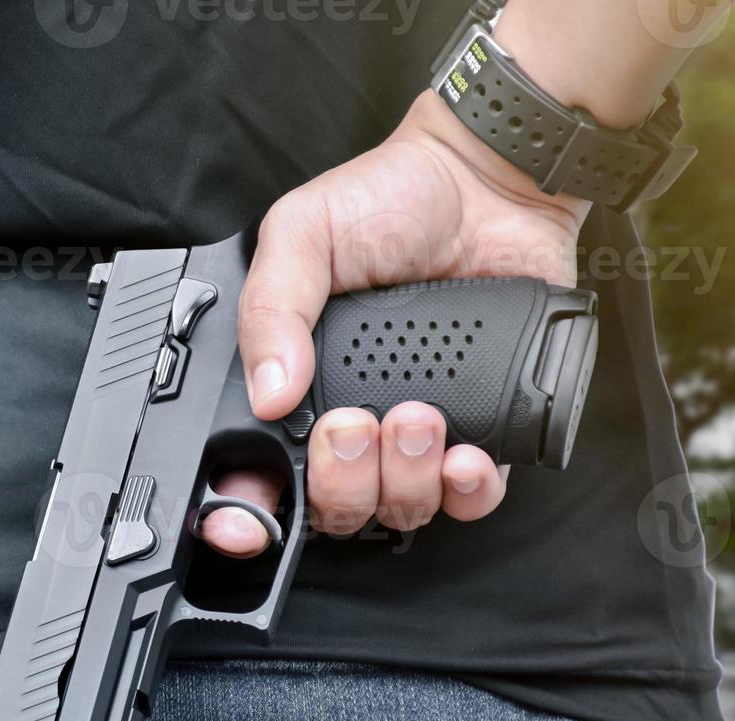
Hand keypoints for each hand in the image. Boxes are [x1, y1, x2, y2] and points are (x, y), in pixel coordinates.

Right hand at [199, 93, 591, 556]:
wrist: (489, 184)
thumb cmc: (392, 199)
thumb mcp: (303, 233)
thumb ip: (272, 306)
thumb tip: (269, 390)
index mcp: (299, 377)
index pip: (261, 468)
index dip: (247, 508)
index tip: (246, 521)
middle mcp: (357, 412)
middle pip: (335, 506)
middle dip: (339, 485)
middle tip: (351, 427)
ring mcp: (421, 427)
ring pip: (402, 506)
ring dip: (403, 480)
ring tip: (417, 417)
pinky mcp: (486, 424)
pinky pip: (475, 495)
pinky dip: (469, 491)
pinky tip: (464, 457)